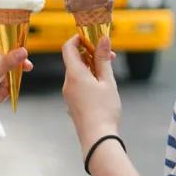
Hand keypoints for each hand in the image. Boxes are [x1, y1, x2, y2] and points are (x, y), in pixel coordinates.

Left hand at [0, 28, 32, 139]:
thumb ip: (5, 63)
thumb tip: (21, 52)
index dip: (3, 38)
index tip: (17, 44)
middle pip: (1, 56)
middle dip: (10, 66)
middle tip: (24, 67)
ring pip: (3, 73)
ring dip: (4, 85)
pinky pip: (1, 86)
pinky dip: (0, 94)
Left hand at [61, 34, 120, 152]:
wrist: (97, 138)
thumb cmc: (104, 110)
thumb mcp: (107, 81)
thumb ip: (104, 59)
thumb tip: (103, 39)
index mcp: (74, 74)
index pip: (68, 48)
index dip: (78, 39)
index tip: (91, 36)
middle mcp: (67, 83)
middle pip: (74, 60)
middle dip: (90, 54)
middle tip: (108, 56)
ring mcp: (68, 94)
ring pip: (77, 73)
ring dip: (91, 68)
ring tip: (108, 73)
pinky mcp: (72, 104)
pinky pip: (77, 85)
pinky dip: (88, 80)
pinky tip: (101, 87)